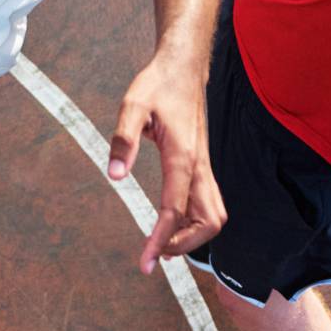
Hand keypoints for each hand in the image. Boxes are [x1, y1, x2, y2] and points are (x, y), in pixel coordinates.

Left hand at [108, 52, 224, 275]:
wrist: (183, 68)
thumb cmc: (157, 84)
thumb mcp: (132, 105)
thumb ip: (123, 140)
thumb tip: (115, 176)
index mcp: (183, 157)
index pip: (174, 210)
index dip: (160, 240)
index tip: (145, 262)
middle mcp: (200, 166)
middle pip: (208, 222)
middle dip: (184, 245)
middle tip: (154, 253)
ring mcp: (205, 167)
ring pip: (214, 216)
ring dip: (194, 236)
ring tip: (162, 242)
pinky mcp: (203, 165)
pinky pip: (209, 204)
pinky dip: (195, 223)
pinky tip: (173, 225)